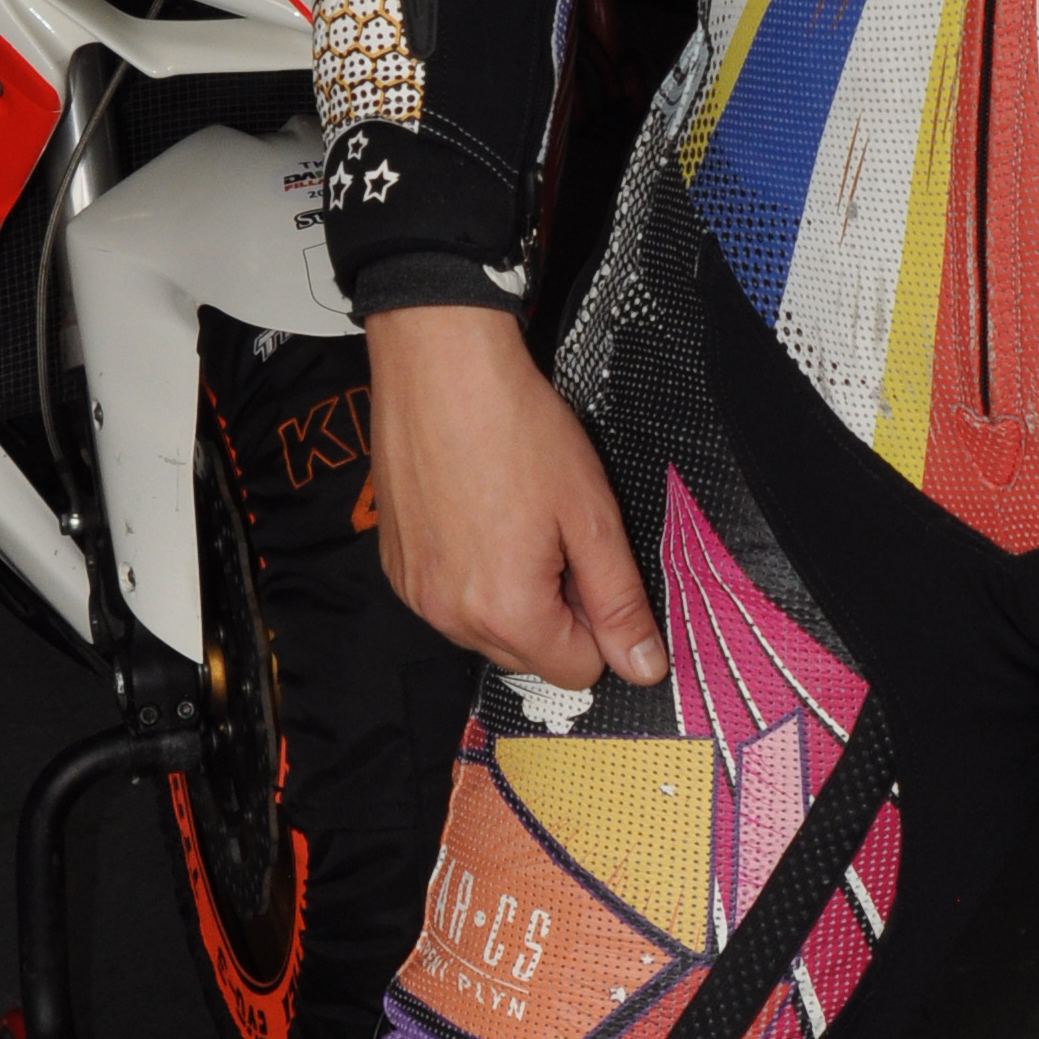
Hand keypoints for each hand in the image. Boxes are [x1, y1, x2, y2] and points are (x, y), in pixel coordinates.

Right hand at [364, 303, 665, 692]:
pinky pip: (446, 599)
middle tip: (556, 534)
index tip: (589, 559)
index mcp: (507, 613)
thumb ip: (619, 599)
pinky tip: (477, 515)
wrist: (440, 369)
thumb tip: (645, 666)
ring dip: (510, 595)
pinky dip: (469, 574)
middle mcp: (450, 618)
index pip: (576, 669)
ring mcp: (415, 593)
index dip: (597, 619)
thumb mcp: (591, 515)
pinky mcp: (393, 566)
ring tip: (515, 519)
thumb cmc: (519, 431)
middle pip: (528, 655)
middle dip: (554, 610)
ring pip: (485, 630)